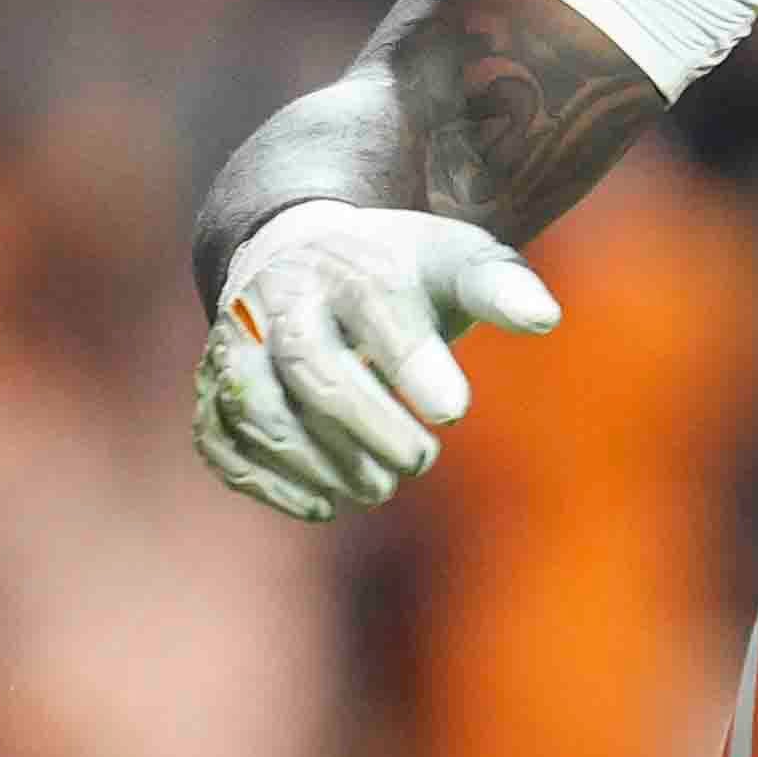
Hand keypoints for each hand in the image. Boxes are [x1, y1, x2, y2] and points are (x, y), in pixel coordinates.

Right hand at [190, 202, 562, 521]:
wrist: (301, 251)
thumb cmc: (397, 268)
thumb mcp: (455, 260)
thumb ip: (500, 287)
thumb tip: (545, 319)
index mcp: (347, 263)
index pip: (377, 309)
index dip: (413, 362)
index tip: (455, 413)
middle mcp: (278, 301)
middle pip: (310, 363)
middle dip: (365, 421)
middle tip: (420, 462)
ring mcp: (234, 344)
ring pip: (258, 405)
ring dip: (314, 458)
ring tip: (377, 488)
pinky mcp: (212, 388)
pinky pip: (220, 439)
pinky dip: (264, 479)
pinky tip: (322, 505)